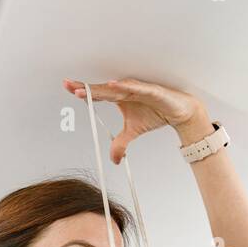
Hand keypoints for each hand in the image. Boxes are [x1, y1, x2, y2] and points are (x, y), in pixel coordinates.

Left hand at [63, 77, 207, 163]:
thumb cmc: (155, 114)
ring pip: (116, 88)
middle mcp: (126, 90)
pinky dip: (125, 86)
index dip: (84, 91)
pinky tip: (114, 86)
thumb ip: (121, 143)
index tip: (69, 88)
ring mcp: (138, 89)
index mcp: (119, 97)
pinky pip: (137, 88)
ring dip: (100, 88)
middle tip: (69, 86)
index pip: (98, 94)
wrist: (179, 112)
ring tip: (84, 89)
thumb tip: (114, 160)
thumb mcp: (133, 132)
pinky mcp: (151, 90)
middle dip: (85, 88)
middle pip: (102, 89)